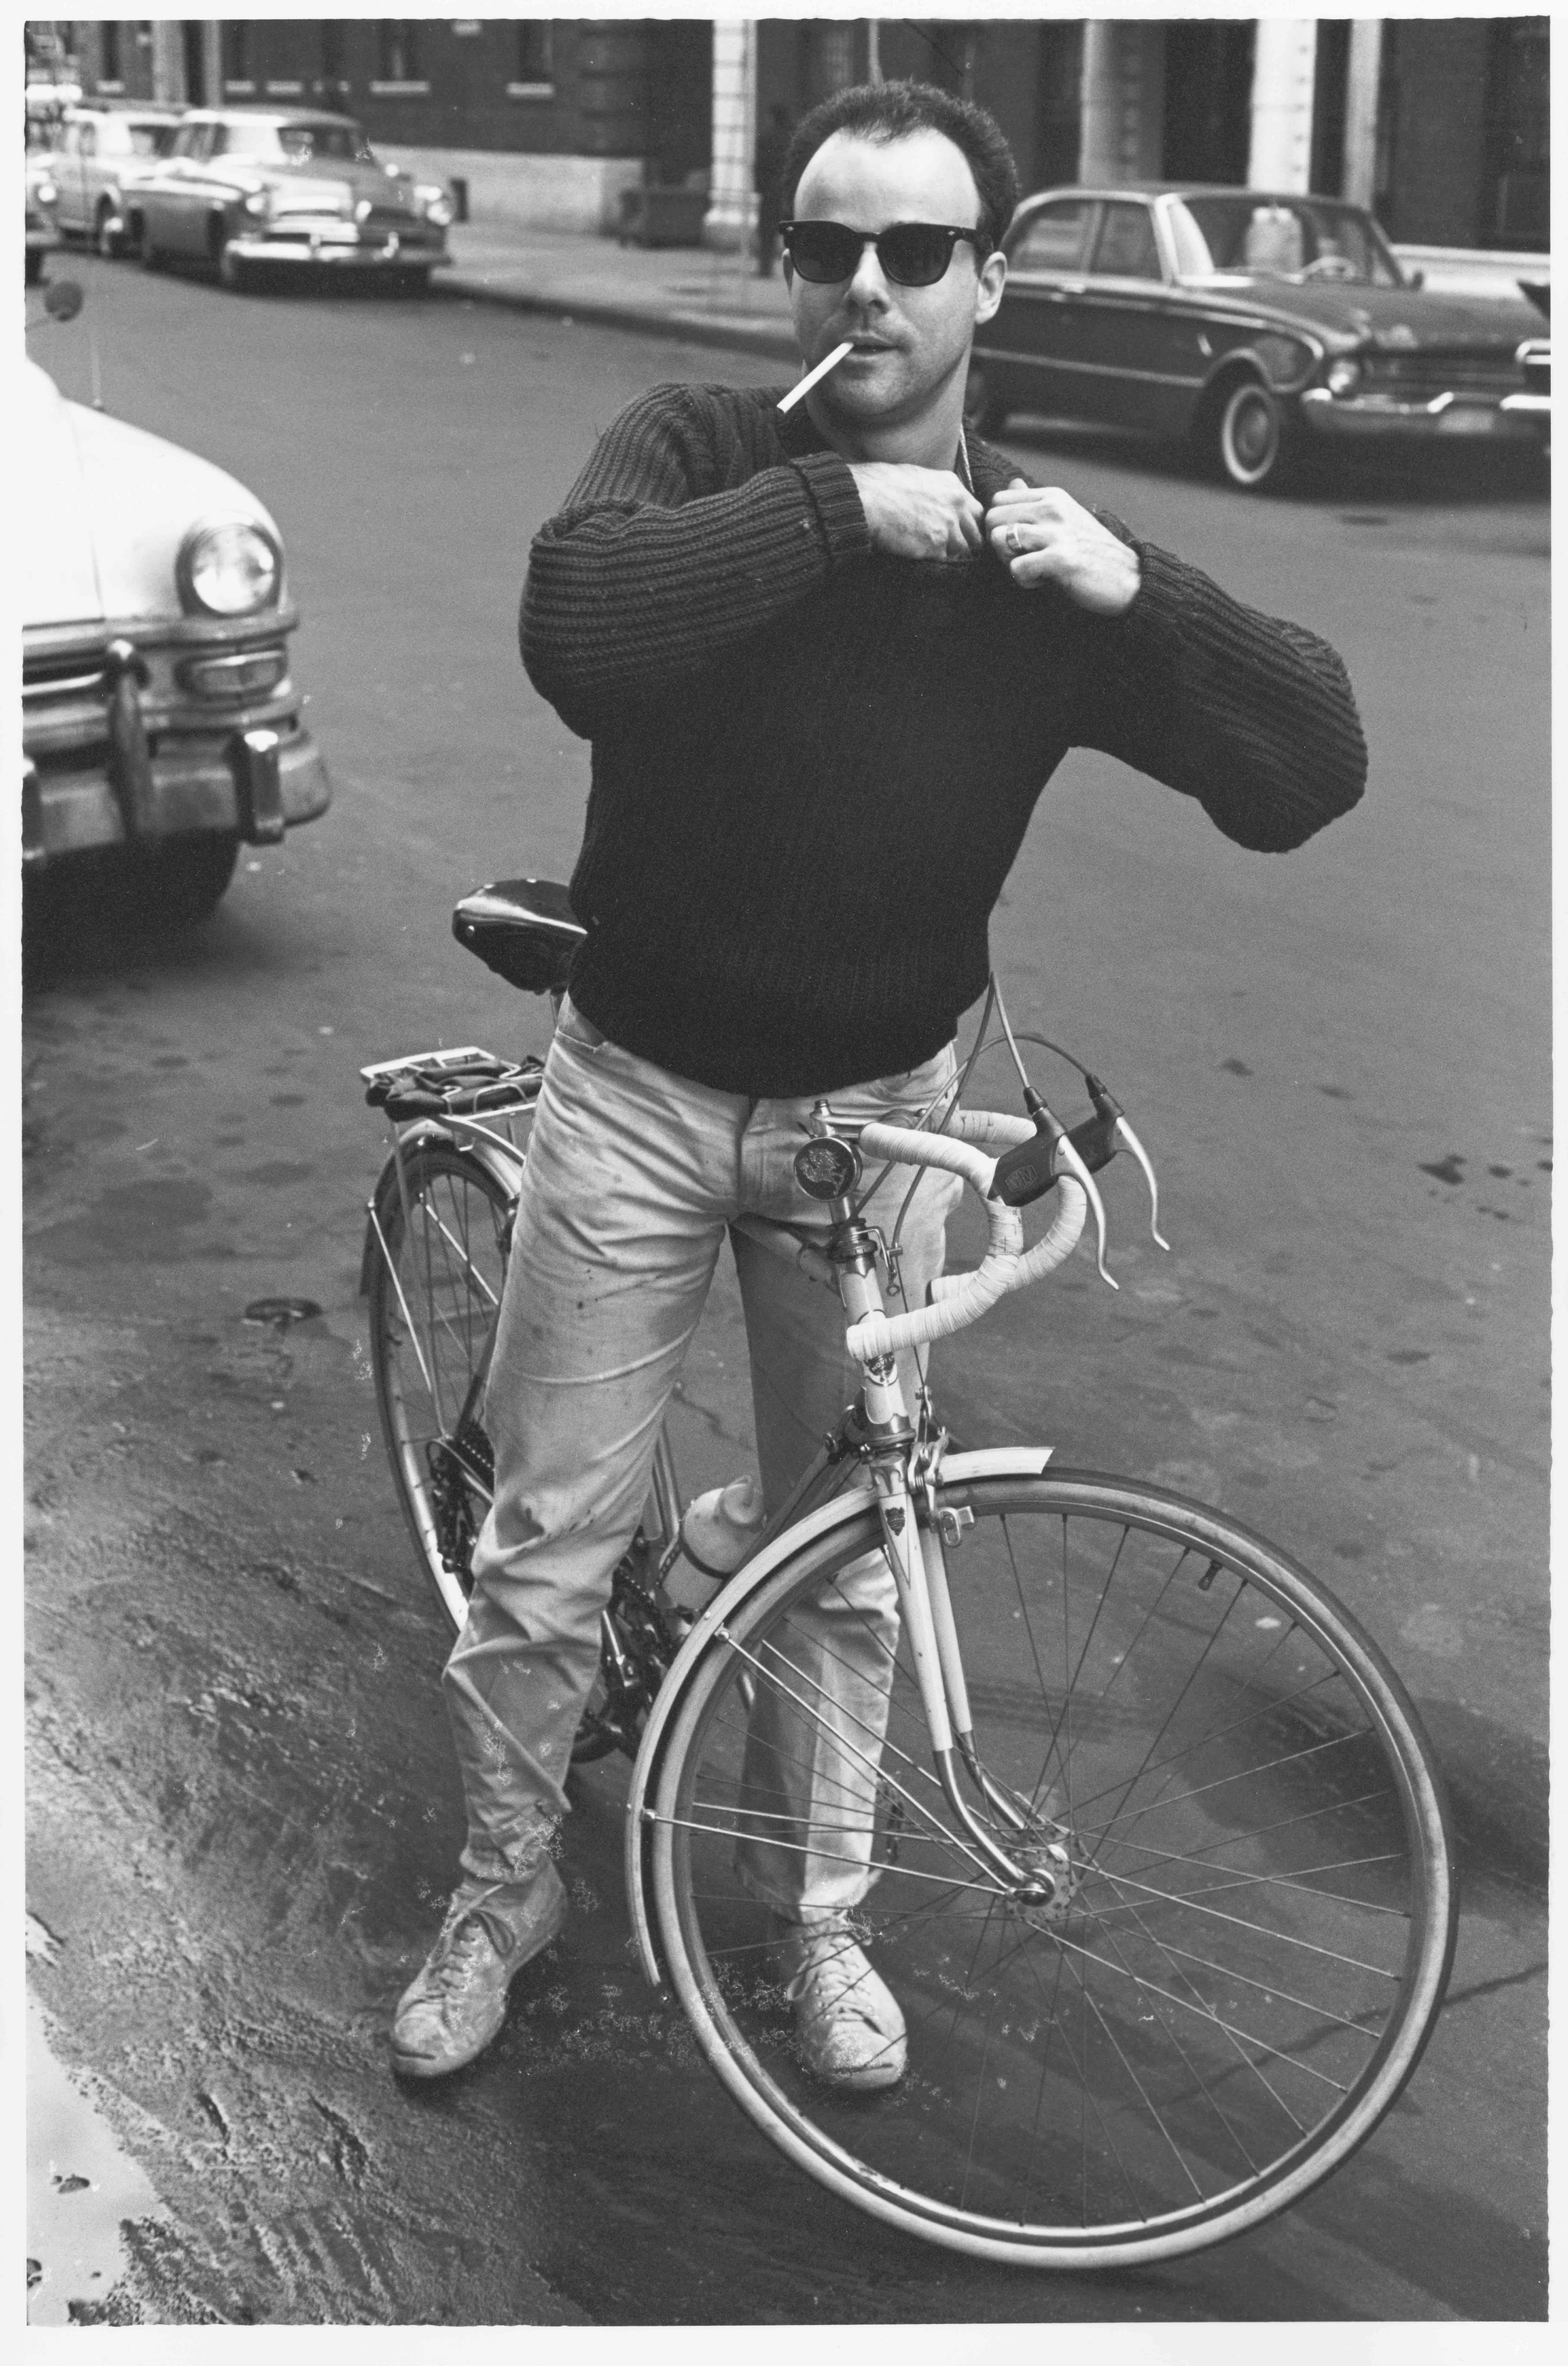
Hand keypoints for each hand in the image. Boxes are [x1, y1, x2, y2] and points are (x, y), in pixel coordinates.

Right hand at [848, 462, 984, 563]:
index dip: (968, 525)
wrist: (868, 499)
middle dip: (965, 542)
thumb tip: (940, 504)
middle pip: (975, 533)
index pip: (977, 512)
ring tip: (930, 550)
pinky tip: (920, 552)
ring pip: (962, 549)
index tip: (960, 531)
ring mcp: (948, 526)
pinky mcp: (936, 545)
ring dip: (950, 553)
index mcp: (953, 486)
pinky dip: (934, 559)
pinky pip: (944, 559)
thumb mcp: (920, 477)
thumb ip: (938, 492)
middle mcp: (956, 505)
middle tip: (948, 547)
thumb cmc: (884, 485)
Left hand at [985, 479, 1140, 614]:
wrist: (1127, 578)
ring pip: (998, 539)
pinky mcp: (1059, 558)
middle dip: (999, 544)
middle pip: (992, 519)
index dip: (1001, 524)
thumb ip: (1035, 502)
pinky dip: (1024, 581)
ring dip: (1009, 561)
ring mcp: (1056, 532)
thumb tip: (1012, 482)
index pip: (998, 499)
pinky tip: (1043, 581)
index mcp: (1052, 497)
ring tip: (1034, 569)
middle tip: (1024, 558)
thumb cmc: (1092, 552)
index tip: (1022, 541)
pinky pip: (1016, 568)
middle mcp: (1052, 509)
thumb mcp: (1065, 518)